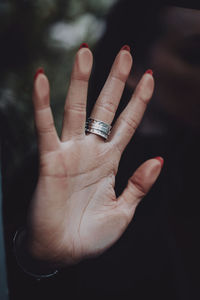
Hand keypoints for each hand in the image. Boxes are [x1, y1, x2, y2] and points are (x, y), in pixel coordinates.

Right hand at [28, 45, 162, 266]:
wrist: (64, 251)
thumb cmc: (92, 235)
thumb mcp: (124, 211)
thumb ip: (140, 185)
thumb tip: (159, 158)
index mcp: (111, 161)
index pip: (129, 123)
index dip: (139, 100)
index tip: (149, 77)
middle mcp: (92, 151)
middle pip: (106, 108)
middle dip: (116, 81)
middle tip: (125, 53)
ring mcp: (70, 152)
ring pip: (76, 109)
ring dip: (80, 81)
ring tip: (85, 51)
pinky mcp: (49, 159)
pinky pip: (44, 127)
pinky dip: (41, 104)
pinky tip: (40, 78)